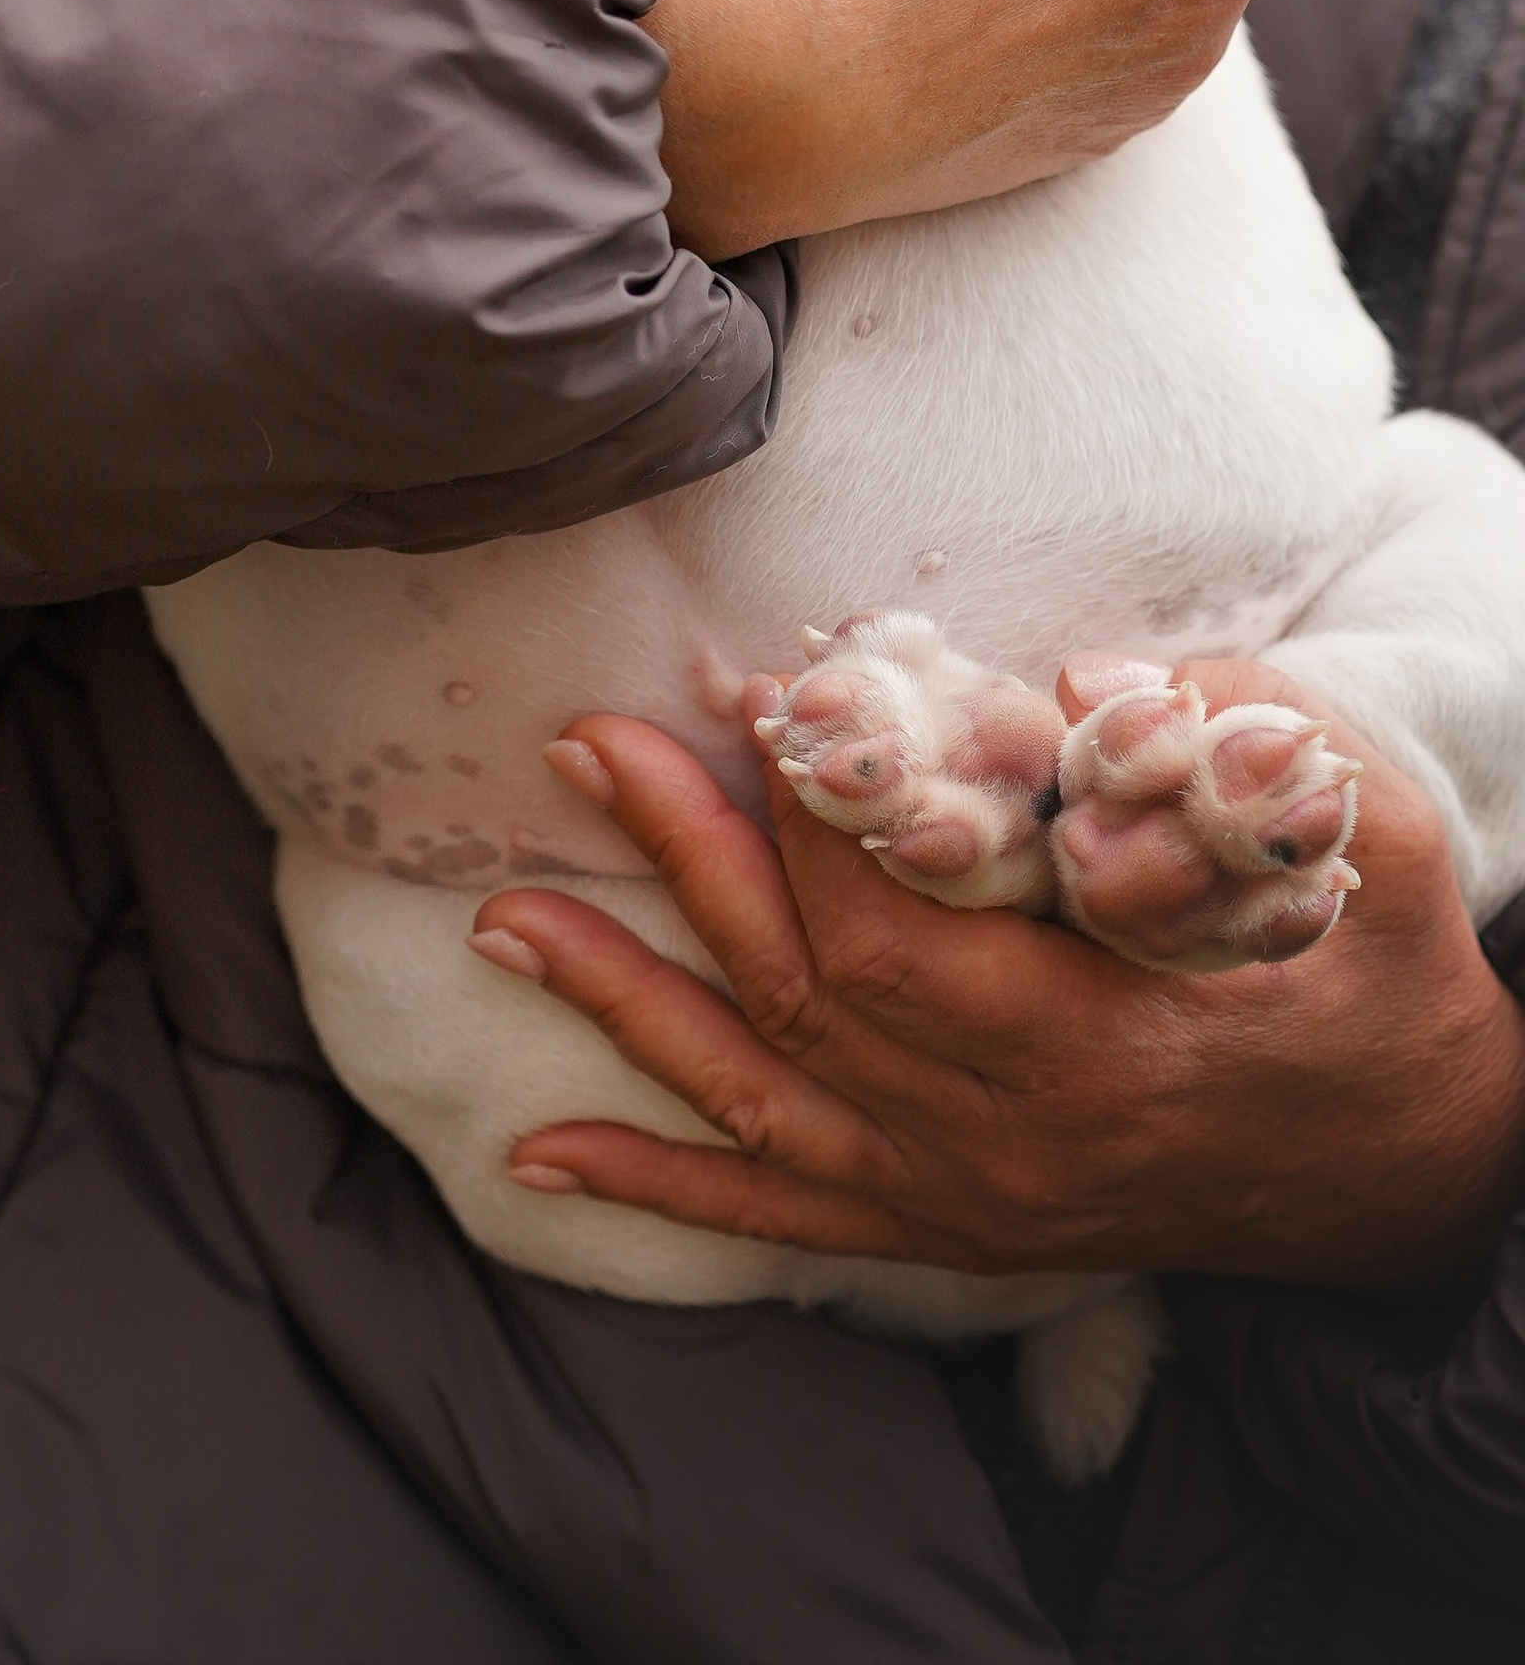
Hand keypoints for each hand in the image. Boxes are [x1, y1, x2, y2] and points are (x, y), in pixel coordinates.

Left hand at [470, 672, 1524, 1288]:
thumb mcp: (1351, 840)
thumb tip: (1073, 686)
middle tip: (590, 744)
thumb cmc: (1375, 974)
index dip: (808, 809)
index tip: (754, 695)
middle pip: (805, 991)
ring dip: (621, 1001)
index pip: (900, 927)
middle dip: (686, 858)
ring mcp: (969, 1197)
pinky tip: (541, 1149)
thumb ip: (1226, 752)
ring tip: (502, 914)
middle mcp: (1010, 1139)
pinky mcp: (949, 1228)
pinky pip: (775, 1216)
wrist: (1410, 1164)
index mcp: (1100, 1042)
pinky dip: (653, 1181)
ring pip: (756, 1096)